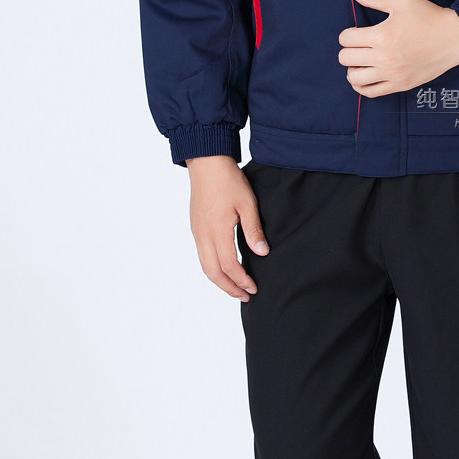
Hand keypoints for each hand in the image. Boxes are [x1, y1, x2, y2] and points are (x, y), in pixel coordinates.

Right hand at [185, 155, 269, 301]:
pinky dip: (213, 268)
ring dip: (220, 280)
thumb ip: (253, 230)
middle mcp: (203, 235)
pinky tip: (224, 268)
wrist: (206, 162)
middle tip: (245, 296)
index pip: (229, 265)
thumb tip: (262, 253)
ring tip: (235, 287)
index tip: (253, 288)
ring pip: (205, 266)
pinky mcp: (195, 227)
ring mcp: (197, 231)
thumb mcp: (247, 203)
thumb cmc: (228, 179)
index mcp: (217, 230)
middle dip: (229, 288)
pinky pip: (202, 255)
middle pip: (213, 272)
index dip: (241, 280)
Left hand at [339, 0, 458, 96]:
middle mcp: (384, 58)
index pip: (346, 38)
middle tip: (359, 44)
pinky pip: (370, 93)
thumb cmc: (428, 16)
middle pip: (345, 58)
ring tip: (361, 61)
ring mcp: (392, 74)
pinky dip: (361, 86)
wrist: (453, 37)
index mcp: (381, 36)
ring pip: (354, 79)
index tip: (357, 31)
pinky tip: (365, 76)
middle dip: (348, 49)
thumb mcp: (401, 0)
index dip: (348, 32)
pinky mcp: (400, 85)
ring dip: (352, 68)